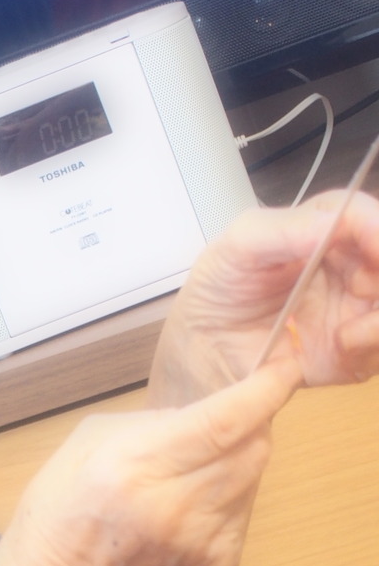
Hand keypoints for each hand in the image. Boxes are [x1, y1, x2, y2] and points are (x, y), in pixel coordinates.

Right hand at [0, 359, 297, 565]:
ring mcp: (199, 542)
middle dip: (253, 420)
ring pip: (252, 477)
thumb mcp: (83, 446)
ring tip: (196, 464)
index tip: (283, 365)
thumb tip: (200, 413)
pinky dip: (226, 496)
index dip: (264, 390)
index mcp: (133, 467)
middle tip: (230, 413)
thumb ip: (148, 422)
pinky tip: (187, 505)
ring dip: (238, 458)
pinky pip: (241, 512)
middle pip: (252, 447)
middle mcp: (173, 506)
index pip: (222, 422)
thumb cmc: (58, 517)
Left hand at [151, 189, 378, 403]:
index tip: (376, 250)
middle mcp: (351, 263)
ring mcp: (355, 306)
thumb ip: (284, 231)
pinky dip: (369, 346)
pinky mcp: (354, 347)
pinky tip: (340, 346)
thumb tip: (331, 224)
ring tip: (348, 334)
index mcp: (326, 228)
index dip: (378, 229)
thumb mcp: (239, 246)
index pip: (368, 218)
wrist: (204, 344)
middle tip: (363, 290)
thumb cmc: (220, 285)